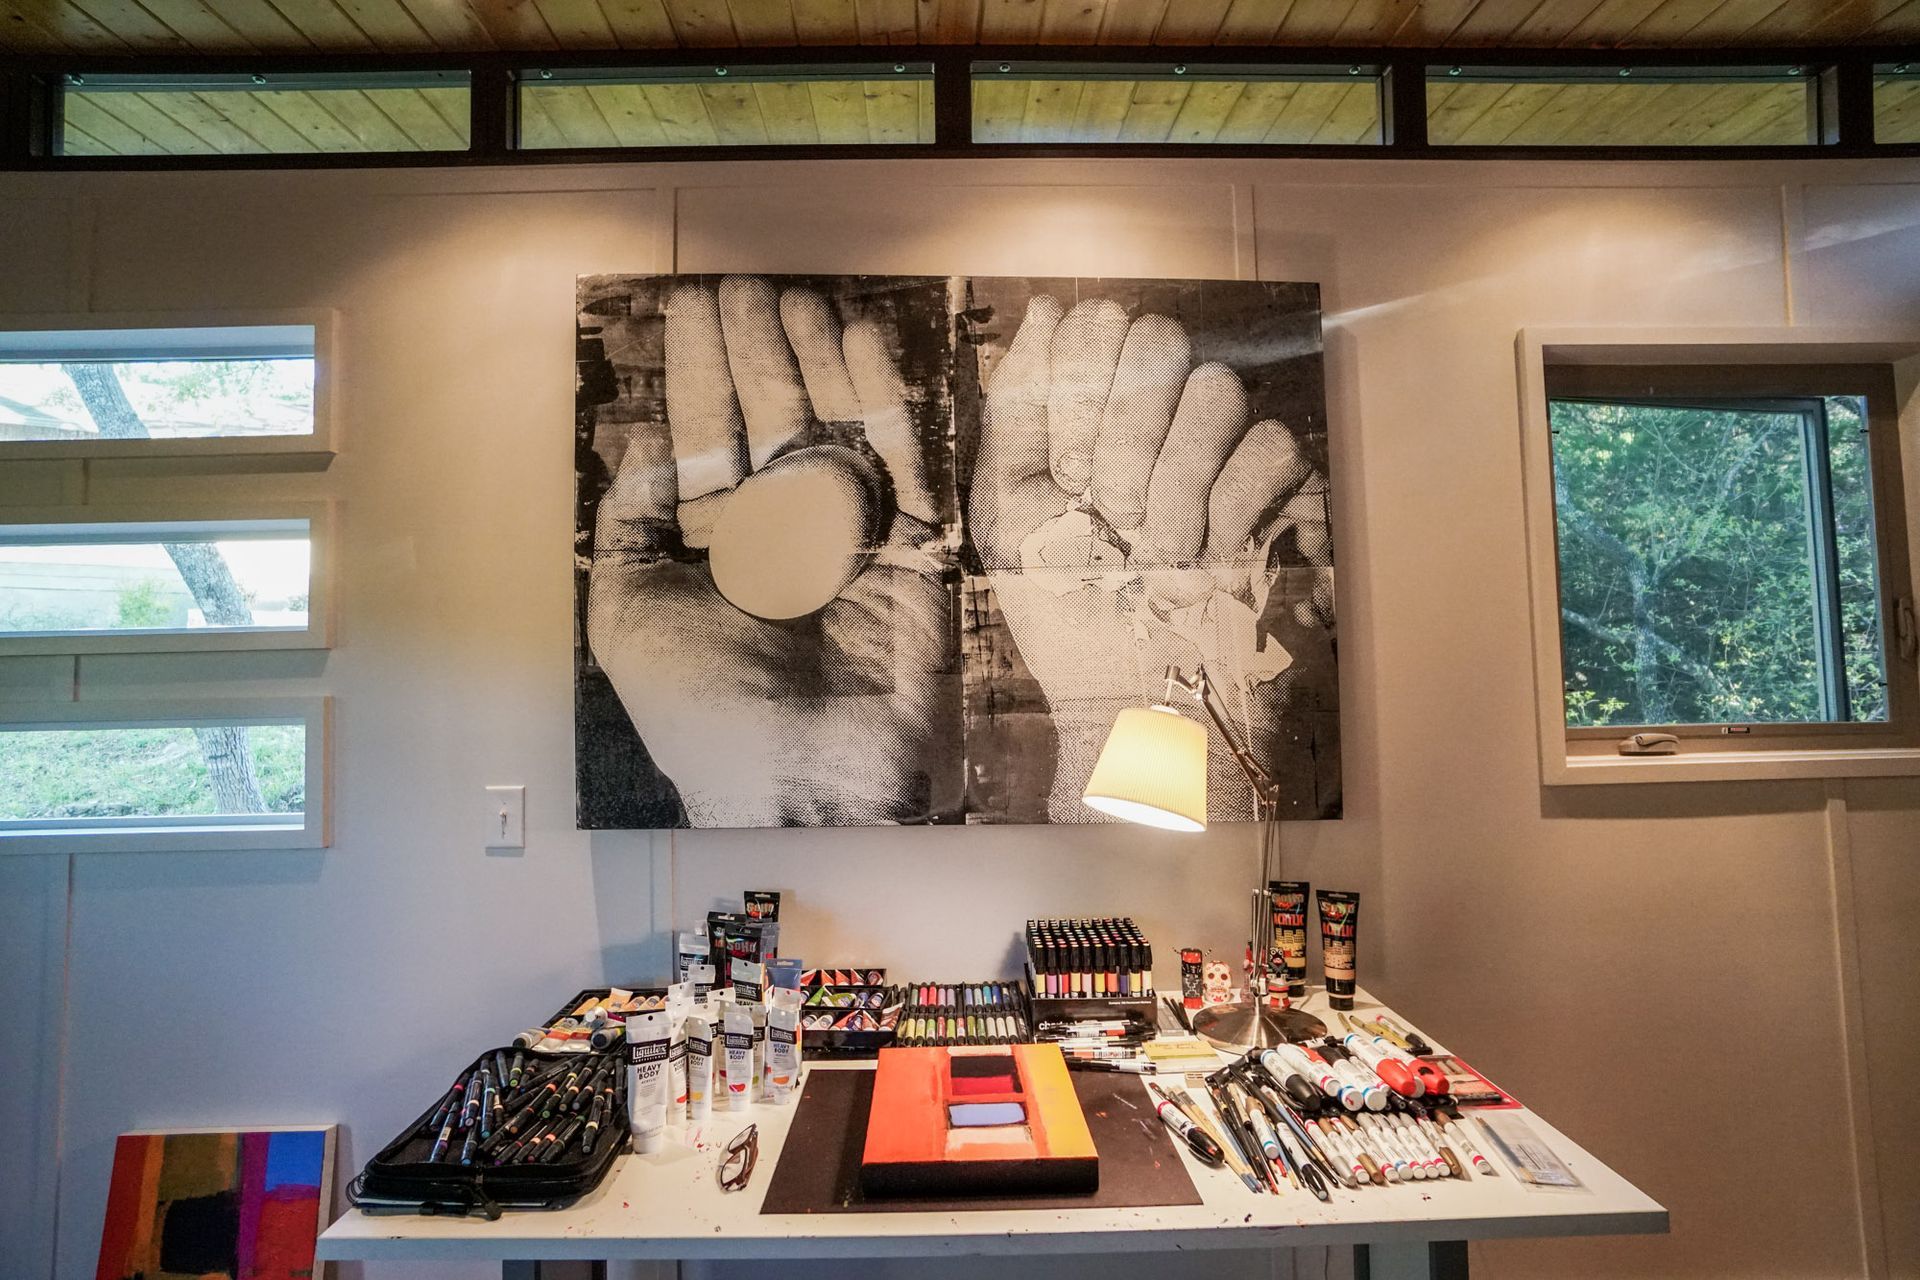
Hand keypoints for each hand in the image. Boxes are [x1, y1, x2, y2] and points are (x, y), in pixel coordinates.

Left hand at [587, 276, 955, 826]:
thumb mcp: (627, 611)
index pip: (709, 440)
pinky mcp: (910, 553)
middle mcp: (780, 536)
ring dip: (817, 362)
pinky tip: (860, 343)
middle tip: (748, 287)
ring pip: (834, 428)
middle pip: (773, 422)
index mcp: (714, 550)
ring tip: (798, 301)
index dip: (701, 373)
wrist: (798, 778)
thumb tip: (645, 439)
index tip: (694, 306)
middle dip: (758, 355)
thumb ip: (630, 520)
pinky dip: (882, 401)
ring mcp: (847, 541)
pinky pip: (899, 463)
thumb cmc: (700, 709)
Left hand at [970, 295, 1333, 820]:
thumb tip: (1048, 307)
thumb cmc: (1057, 605)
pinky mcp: (1276, 491)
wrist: (1121, 696)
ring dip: (1172, 483)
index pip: (1100, 322)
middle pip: (1162, 340)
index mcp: (1091, 403)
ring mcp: (1220, 447)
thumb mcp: (1004, 506)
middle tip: (1105, 511)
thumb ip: (1017, 405)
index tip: (1063, 474)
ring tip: (1151, 551)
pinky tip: (1203, 556)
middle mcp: (1159, 411)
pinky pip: (1272, 446)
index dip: (1081, 386)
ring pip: (1217, 389)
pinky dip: (1229, 508)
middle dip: (1123, 434)